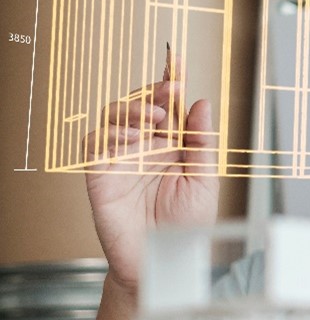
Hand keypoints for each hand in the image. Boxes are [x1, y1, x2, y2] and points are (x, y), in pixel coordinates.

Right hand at [83, 52, 218, 295]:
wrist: (166, 261)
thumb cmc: (187, 225)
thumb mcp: (205, 179)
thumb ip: (202, 141)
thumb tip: (200, 101)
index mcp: (173, 145)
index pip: (169, 106)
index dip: (170, 80)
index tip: (175, 58)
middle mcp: (146, 147)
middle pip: (140, 104)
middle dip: (153, 93)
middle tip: (169, 93)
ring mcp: (121, 158)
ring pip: (114, 116)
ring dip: (133, 109)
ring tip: (156, 119)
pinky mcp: (101, 174)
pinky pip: (95, 142)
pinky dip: (111, 133)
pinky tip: (132, 139)